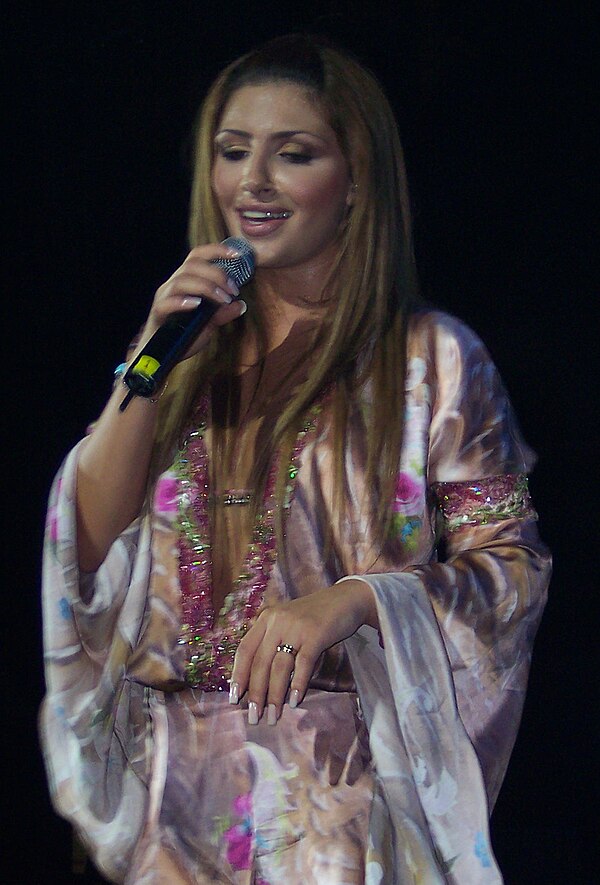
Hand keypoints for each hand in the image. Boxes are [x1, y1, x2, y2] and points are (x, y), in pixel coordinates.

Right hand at [141, 243, 246, 358]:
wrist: (162, 354)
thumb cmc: (183, 334)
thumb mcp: (209, 324)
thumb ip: (223, 313)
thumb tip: (241, 305)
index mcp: (185, 281)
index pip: (198, 256)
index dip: (216, 251)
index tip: (237, 255)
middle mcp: (173, 284)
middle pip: (192, 265)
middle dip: (217, 274)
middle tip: (233, 290)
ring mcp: (164, 297)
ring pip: (181, 281)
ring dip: (206, 287)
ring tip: (222, 300)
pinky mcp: (158, 313)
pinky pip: (167, 303)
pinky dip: (183, 302)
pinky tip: (197, 305)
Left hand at [229, 579, 377, 724]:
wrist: (346, 598)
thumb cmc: (314, 616)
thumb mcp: (286, 622)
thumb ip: (272, 641)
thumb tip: (258, 679)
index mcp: (266, 619)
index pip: (245, 650)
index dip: (238, 675)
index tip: (234, 698)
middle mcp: (277, 621)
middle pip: (260, 662)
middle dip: (256, 693)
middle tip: (254, 717)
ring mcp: (296, 627)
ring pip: (279, 667)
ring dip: (275, 695)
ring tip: (274, 716)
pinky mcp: (316, 634)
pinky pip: (303, 663)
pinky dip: (298, 684)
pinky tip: (295, 701)